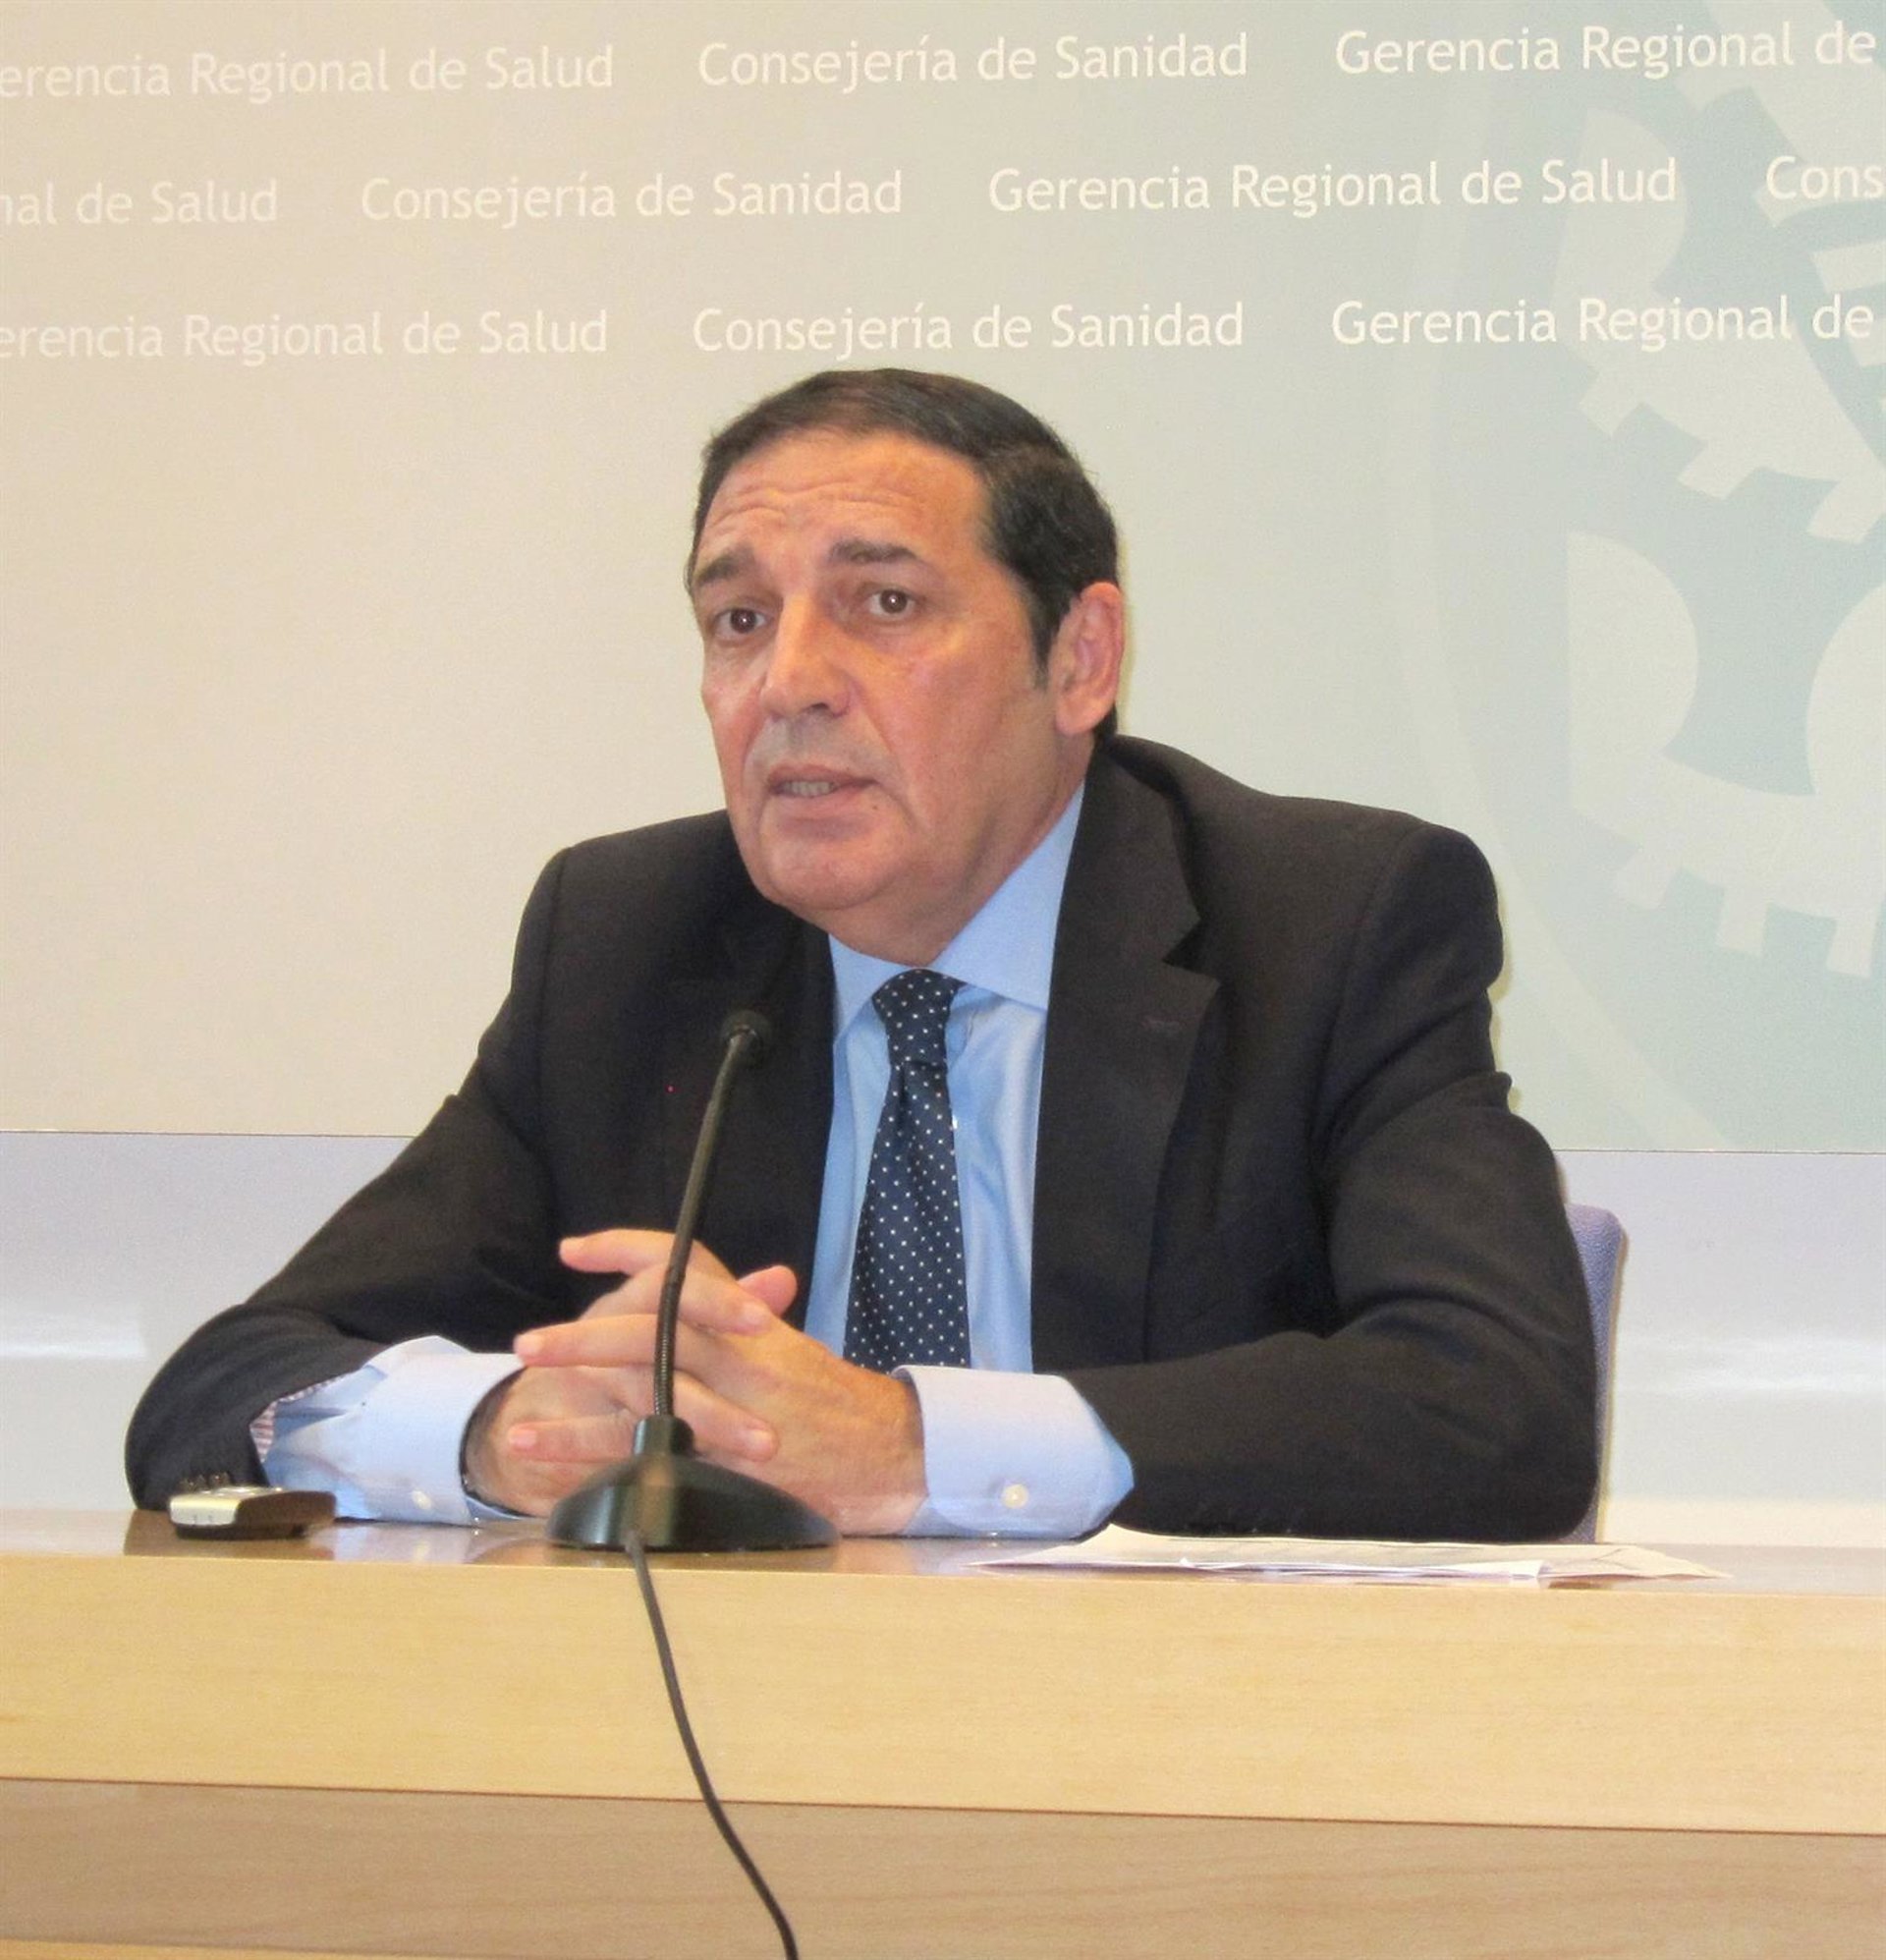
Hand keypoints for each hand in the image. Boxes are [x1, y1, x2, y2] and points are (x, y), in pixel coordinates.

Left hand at [474, 1230, 928, 1534]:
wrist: (887, 1457)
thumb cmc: (829, 1402)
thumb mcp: (788, 1349)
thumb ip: (747, 1316)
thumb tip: (739, 1277)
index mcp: (750, 1323)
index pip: (687, 1268)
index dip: (628, 1251)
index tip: (576, 1249)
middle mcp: (739, 1357)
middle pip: (653, 1327)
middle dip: (585, 1333)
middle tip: (528, 1341)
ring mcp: (730, 1409)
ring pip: (641, 1386)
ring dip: (572, 1386)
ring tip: (517, 1387)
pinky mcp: (720, 1458)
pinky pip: (639, 1448)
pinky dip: (578, 1446)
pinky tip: (529, 1444)